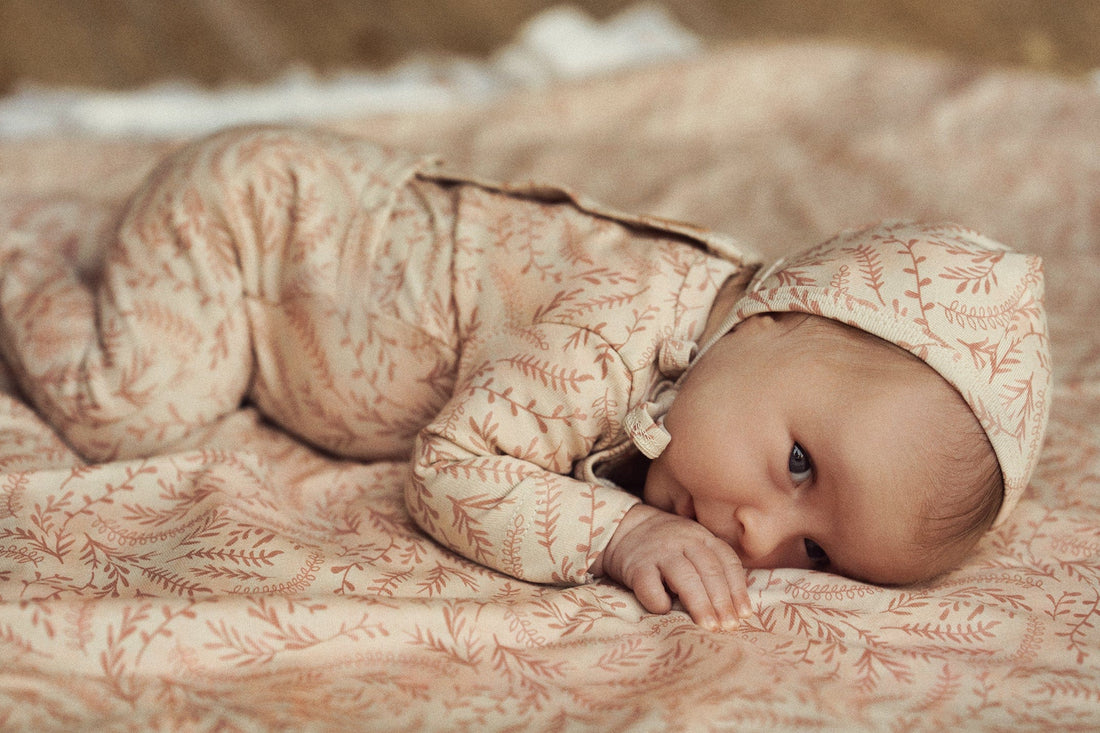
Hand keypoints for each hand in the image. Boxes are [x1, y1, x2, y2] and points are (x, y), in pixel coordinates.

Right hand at [594, 504, 752, 630]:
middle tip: (730, 627)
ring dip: (700, 604)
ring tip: (709, 626)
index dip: (738, 589)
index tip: (745, 614)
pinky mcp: (636, 566)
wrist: (624, 528)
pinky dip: (659, 601)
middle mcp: (683, 541)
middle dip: (722, 602)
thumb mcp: (693, 545)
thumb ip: (712, 567)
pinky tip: (666, 611)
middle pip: (709, 571)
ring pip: (685, 577)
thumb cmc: (668, 547)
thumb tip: (736, 609)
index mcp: (702, 537)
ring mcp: (659, 552)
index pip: (727, 562)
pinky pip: (649, 586)